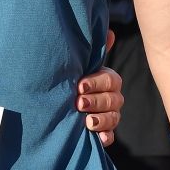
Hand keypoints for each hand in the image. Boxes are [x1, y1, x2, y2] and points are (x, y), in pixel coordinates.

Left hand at [77, 29, 122, 145]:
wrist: (56, 100)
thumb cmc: (70, 77)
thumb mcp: (78, 64)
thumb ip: (92, 51)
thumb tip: (110, 32)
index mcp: (107, 79)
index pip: (110, 80)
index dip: (96, 83)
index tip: (80, 85)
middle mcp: (112, 97)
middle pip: (112, 100)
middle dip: (96, 101)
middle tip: (79, 103)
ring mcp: (109, 115)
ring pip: (113, 118)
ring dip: (101, 119)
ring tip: (87, 121)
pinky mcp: (103, 132)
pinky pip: (110, 136)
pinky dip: (105, 137)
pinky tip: (98, 138)